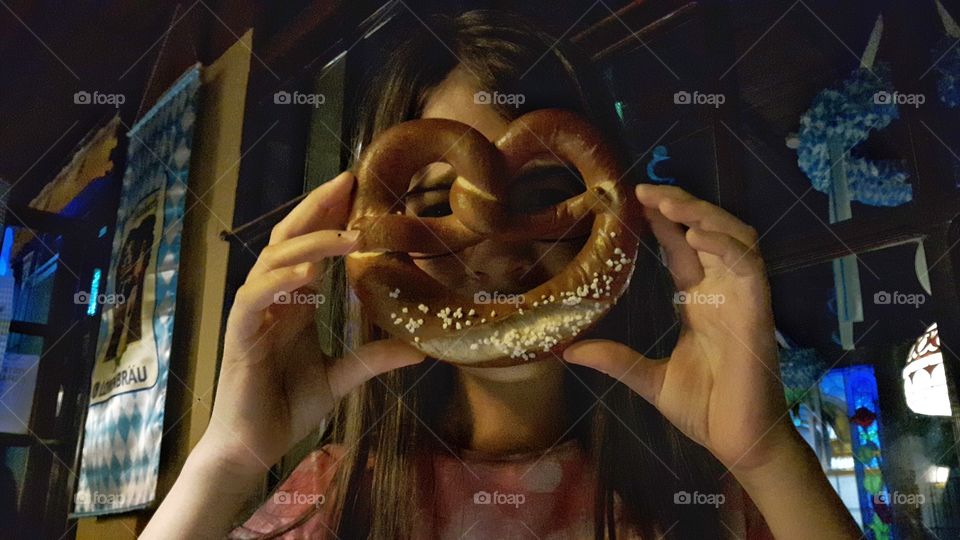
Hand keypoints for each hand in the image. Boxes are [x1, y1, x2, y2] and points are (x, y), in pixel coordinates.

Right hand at [197, 171, 424, 473]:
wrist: (252, 449)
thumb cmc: (286, 409)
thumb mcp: (341, 377)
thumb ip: (374, 357)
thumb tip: (422, 347)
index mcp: (293, 304)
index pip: (309, 246)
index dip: (329, 216)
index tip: (360, 189)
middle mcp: (272, 301)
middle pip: (289, 240)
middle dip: (317, 208)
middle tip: (349, 181)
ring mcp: (253, 315)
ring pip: (272, 262)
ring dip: (309, 243)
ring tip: (347, 233)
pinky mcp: (239, 337)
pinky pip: (253, 300)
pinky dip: (279, 283)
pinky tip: (307, 274)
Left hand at [564, 184, 796, 473]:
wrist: (738, 442)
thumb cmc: (704, 410)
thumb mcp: (648, 380)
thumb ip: (615, 360)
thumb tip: (568, 351)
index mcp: (700, 303)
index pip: (683, 250)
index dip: (664, 223)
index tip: (635, 200)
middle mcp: (723, 293)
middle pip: (708, 231)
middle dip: (681, 205)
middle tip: (645, 190)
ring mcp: (743, 299)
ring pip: (733, 238)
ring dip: (703, 214)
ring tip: (667, 202)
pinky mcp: (758, 312)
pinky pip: (749, 267)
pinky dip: (725, 246)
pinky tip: (697, 235)